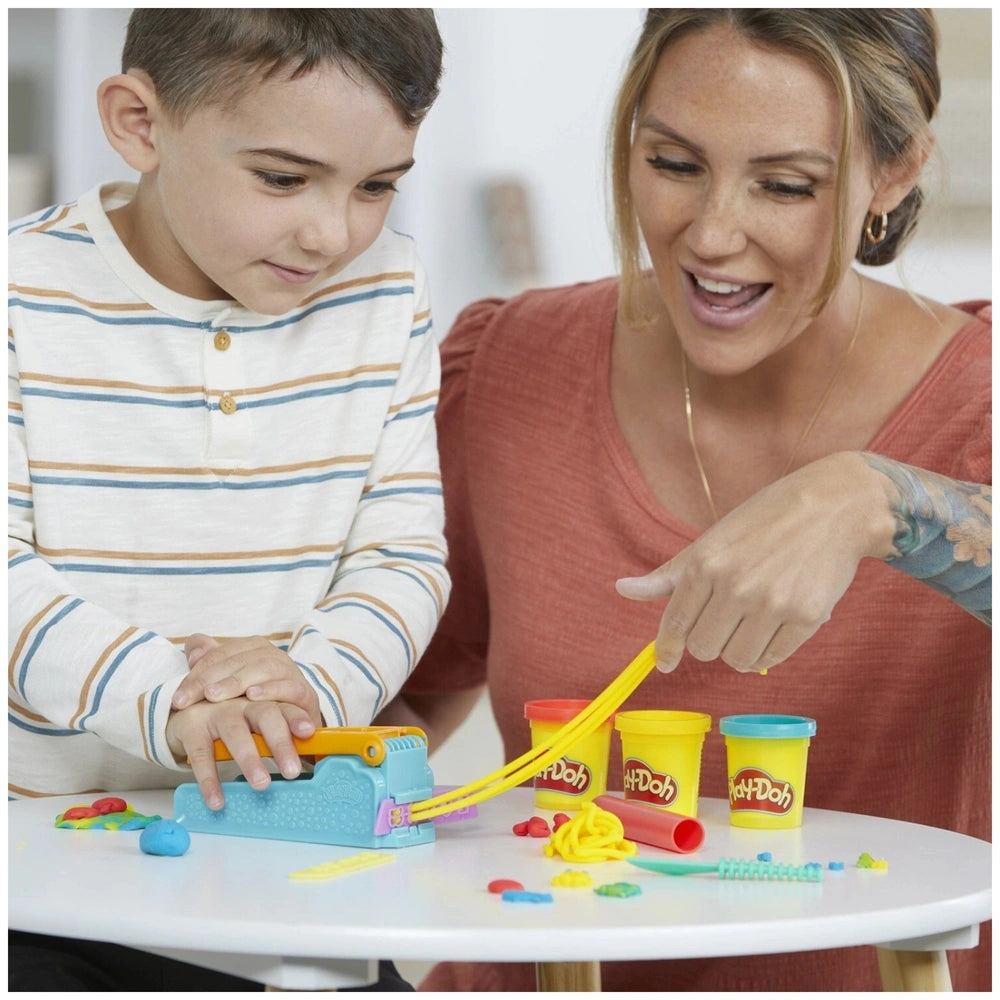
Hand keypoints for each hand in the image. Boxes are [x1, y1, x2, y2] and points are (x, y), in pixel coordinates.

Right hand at [166, 696, 316, 810]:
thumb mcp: (255, 721)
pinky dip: (209, 780)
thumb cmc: (231, 718)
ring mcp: (217, 712)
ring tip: (261, 784)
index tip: (309, 732)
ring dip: (249, 760)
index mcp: (264, 701)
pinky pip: (202, 755)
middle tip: (292, 770)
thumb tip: (312, 762)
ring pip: (236, 733)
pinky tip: (217, 800)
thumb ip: (279, 736)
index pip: (285, 706)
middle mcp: (243, 702)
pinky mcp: (192, 726)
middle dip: (280, 742)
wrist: (184, 706)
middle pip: (266, 716)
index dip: (297, 717)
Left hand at [172, 634, 321, 724]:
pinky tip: (252, 696)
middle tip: (189, 700)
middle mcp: (273, 657)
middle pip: (239, 660)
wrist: (294, 724)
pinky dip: (272, 689)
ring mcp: (291, 673)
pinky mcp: (306, 694)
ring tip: (215, 696)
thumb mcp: (230, 686)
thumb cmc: (258, 704)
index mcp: (253, 648)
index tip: (177, 699)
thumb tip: (193, 650)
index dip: (196, 675)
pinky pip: (290, 686)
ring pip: (263, 668)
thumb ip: (211, 664)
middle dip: (211, 680)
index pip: (219, 655)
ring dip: (237, 681)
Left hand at [616, 453, 892, 673]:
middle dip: (709, 640)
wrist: (837, 505)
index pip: (674, 623)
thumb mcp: (712, 539)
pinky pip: (772, 658)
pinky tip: (774, 625)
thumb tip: (622, 590)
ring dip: (739, 650)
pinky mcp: (807, 617)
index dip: (667, 648)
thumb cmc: (766, 520)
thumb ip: (669, 574)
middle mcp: (734, 584)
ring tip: (751, 622)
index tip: (665, 662)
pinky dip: (767, 650)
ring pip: (736, 660)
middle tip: (726, 619)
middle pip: (703, 648)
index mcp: (705, 562)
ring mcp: (772, 602)